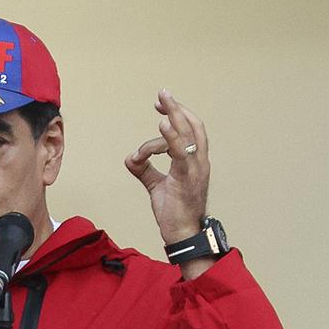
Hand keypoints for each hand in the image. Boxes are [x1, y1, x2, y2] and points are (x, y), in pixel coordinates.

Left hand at [124, 89, 209, 244]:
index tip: (159, 105)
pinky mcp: (187, 179)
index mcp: (193, 162)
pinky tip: (162, 125)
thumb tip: (130, 159)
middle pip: (191, 127)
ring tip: (161, 105)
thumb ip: (144, 170)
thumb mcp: (156, 186)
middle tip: (162, 93)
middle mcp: (199, 162)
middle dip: (176, 108)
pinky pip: (181, 153)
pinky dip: (171, 138)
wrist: (183, 234)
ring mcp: (195, 170)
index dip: (176, 115)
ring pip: (188, 136)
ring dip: (175, 117)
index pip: (189, 131)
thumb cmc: (174, 212)